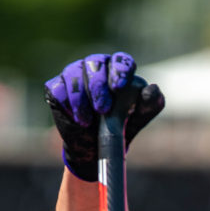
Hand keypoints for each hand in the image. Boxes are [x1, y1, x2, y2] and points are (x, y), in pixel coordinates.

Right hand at [44, 52, 164, 180]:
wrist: (96, 149)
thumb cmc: (120, 128)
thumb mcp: (138, 118)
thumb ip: (149, 104)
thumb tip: (153, 89)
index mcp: (117, 69)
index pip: (120, 61)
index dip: (120, 71)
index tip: (119, 87)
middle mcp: (95, 66)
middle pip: (95, 64)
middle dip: (99, 87)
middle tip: (103, 110)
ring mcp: (73, 75)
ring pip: (73, 74)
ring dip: (81, 99)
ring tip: (88, 121)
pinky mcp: (56, 88)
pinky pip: (58, 90)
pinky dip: (67, 105)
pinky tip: (77, 119)